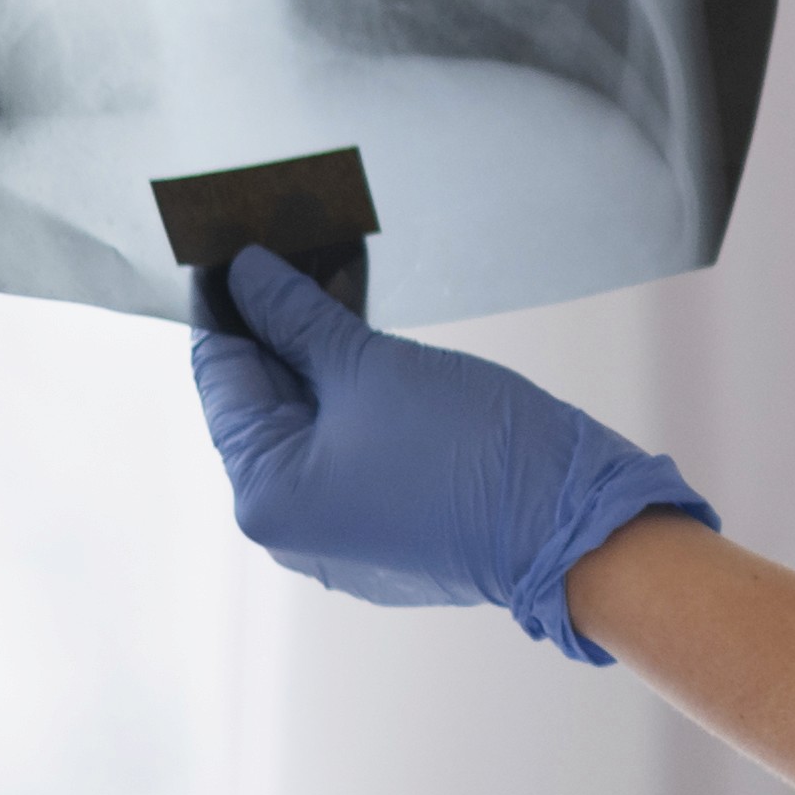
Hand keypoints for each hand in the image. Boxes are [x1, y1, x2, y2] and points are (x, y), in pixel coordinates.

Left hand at [187, 249, 711, 663]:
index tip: (239, 255)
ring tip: (343, 300)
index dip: (231, 310)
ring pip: (311, 431)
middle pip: (265, 408)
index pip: (220, 379)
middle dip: (283, 336)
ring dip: (324, 369)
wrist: (573, 522)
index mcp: (263, 495)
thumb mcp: (375, 364)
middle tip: (300, 262)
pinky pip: (349, 459)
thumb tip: (247, 276)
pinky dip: (357, 410)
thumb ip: (299, 317)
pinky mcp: (384, 536)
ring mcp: (337, 539)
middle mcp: (287, 530)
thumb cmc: (470, 450)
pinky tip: (379, 361)